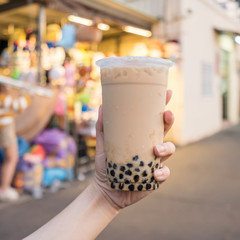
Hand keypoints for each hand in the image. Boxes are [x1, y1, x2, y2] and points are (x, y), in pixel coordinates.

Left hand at [93, 90, 174, 208]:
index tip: (167, 93)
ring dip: (167, 148)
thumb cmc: (106, 164)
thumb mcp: (103, 144)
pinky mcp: (155, 177)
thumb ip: (102, 127)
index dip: (161, 106)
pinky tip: (154, 174)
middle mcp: (150, 146)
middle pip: (165, 130)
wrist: (106, 189)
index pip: (153, 119)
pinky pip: (165, 173)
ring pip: (169, 150)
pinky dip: (162, 173)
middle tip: (167, 114)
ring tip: (156, 150)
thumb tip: (102, 106)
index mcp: (140, 137)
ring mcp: (154, 161)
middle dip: (169, 121)